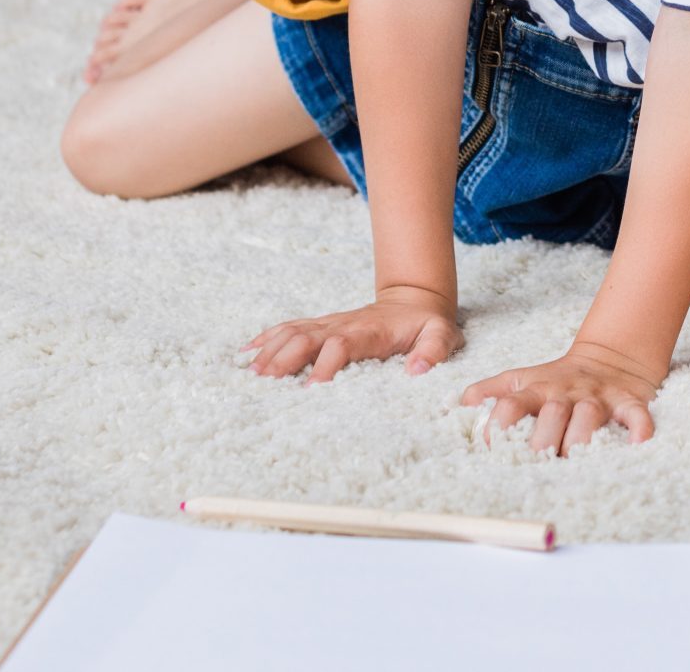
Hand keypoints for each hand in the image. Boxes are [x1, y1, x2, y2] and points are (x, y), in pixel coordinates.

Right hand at [242, 292, 461, 383]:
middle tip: (264, 384)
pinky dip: (267, 338)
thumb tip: (417, 370)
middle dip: (285, 359)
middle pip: (307, 338)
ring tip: (251, 374)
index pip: (341, 346)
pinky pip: (290, 327)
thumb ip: (434, 350)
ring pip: (293, 332)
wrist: (415, 299)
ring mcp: (329, 324)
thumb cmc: (426, 324)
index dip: (325, 365)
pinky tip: (247, 352)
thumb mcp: (442, 335)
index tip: (310, 390)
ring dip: (271, 350)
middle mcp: (342, 325)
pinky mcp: (321, 325)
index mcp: (369, 332)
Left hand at [461, 341, 661, 454]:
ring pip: (589, 416)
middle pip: (551, 414)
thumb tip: (460, 405)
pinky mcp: (628, 401)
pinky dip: (639, 428)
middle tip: (536, 465)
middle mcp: (565, 392)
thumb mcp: (521, 379)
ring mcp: (597, 397)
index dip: (498, 427)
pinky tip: (637, 443)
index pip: (511, 404)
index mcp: (536, 389)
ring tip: (574, 462)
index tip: (492, 451)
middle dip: (542, 442)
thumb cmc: (557, 381)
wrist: (610, 359)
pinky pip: (635, 414)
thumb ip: (491, 392)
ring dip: (581, 441)